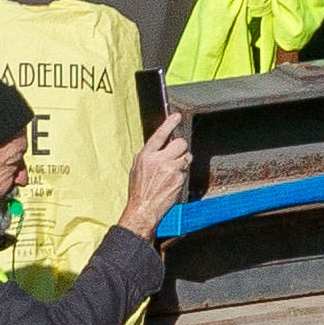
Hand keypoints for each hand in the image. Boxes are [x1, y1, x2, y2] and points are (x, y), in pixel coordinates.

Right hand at [120, 110, 193, 235]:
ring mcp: (171, 170)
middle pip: (180, 143)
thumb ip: (149, 155)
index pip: (159, 135)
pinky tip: (173, 182)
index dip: (169, 124)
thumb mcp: (137, 168)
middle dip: (180, 147)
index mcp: (146, 156)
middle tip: (176, 154)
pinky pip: (186, 171)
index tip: (176, 116)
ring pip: (186, 157)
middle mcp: (159, 160)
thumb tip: (160, 145)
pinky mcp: (179, 179)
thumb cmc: (139, 190)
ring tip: (172, 171)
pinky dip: (182, 174)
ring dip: (182, 161)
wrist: (144, 209)